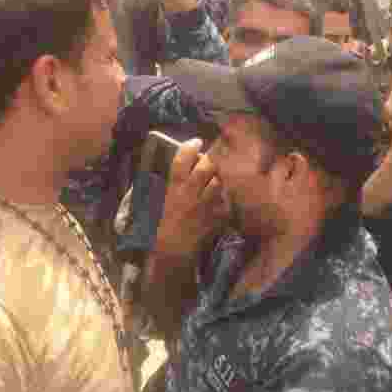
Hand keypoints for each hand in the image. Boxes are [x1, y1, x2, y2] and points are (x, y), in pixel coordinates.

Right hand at [155, 141, 230, 259]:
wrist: (174, 250)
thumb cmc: (165, 224)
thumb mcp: (166, 199)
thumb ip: (177, 183)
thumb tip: (189, 164)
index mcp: (174, 188)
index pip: (182, 160)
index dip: (190, 147)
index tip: (196, 141)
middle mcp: (190, 194)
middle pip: (206, 167)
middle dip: (210, 160)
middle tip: (211, 160)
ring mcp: (205, 205)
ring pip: (218, 182)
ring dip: (218, 179)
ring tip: (215, 182)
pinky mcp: (217, 217)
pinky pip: (226, 201)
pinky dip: (224, 200)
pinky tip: (220, 202)